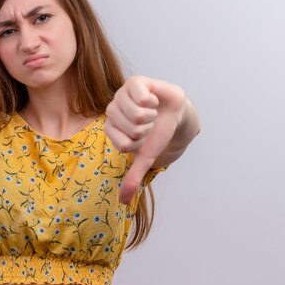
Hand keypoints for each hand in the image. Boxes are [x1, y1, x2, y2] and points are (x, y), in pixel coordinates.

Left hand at [104, 76, 185, 203]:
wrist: (174, 113)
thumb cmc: (157, 133)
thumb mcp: (145, 157)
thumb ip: (133, 177)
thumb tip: (123, 202)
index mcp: (110, 128)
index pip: (124, 145)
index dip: (140, 144)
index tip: (143, 138)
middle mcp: (112, 111)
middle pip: (131, 130)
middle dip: (147, 130)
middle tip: (149, 124)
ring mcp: (121, 95)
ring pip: (136, 114)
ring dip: (151, 116)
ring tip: (152, 112)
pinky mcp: (134, 82)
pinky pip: (141, 97)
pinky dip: (153, 102)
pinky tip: (153, 99)